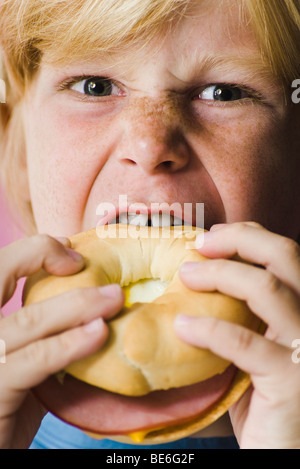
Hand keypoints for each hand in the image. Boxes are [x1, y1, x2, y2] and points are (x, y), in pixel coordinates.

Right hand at [0, 234, 123, 448]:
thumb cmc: (9, 399)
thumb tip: (89, 302)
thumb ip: (44, 330)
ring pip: (30, 318)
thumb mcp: (23, 356)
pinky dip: (70, 343)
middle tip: (82, 261)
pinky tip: (98, 334)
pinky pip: (37, 359)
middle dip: (40, 255)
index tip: (69, 254)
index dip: (31, 250)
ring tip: (113, 299)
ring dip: (78, 304)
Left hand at [174, 222, 299, 448]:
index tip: (213, 236)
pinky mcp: (291, 380)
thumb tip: (202, 279)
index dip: (251, 236)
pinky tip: (182, 326)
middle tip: (201, 245)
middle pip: (287, 257)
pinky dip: (208, 328)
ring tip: (185, 277)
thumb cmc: (265, 400)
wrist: (283, 453)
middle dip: (240, 241)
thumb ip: (244, 316)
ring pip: (268, 289)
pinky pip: (244, 342)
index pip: (288, 255)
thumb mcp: (258, 348)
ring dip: (221, 274)